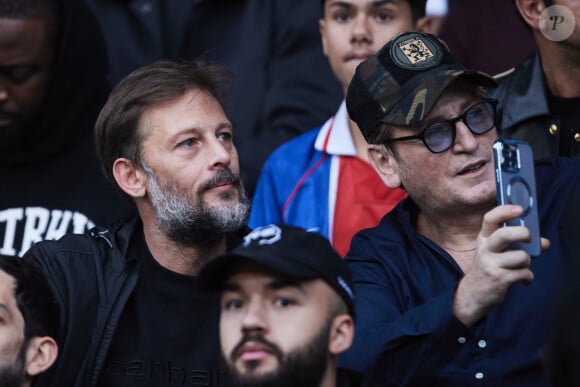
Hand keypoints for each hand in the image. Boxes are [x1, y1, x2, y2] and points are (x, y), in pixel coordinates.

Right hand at [452, 205, 548, 325]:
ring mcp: (490, 264)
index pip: (490, 219)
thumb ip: (518, 244)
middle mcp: (485, 249)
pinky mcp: (498, 279)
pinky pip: (524, 273)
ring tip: (521, 267)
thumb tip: (545, 243)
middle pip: (505, 234)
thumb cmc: (489, 268)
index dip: (505, 211)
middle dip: (523, 234)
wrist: (472, 293)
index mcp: (484, 239)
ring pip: (521, 257)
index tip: (520, 209)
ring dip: (527, 262)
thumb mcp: (496, 252)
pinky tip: (522, 279)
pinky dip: (528, 277)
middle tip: (529, 238)